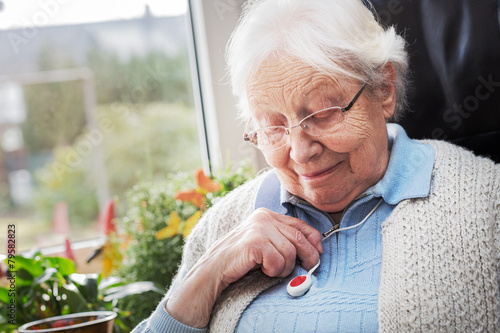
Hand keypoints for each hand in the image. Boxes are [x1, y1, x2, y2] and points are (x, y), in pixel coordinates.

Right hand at [166, 208, 322, 327]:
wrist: (215, 267)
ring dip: (283, 267)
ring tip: (270, 269)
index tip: (318, 252)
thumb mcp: (265, 242)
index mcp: (267, 214)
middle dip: (308, 256)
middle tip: (309, 268)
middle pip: (299, 238)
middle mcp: (264, 217)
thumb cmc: (242, 258)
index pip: (300, 224)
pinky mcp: (255, 242)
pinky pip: (278, 262)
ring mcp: (259, 228)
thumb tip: (314, 247)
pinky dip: (273, 271)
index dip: (314, 239)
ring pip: (290, 253)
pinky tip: (262, 270)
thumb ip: (284, 239)